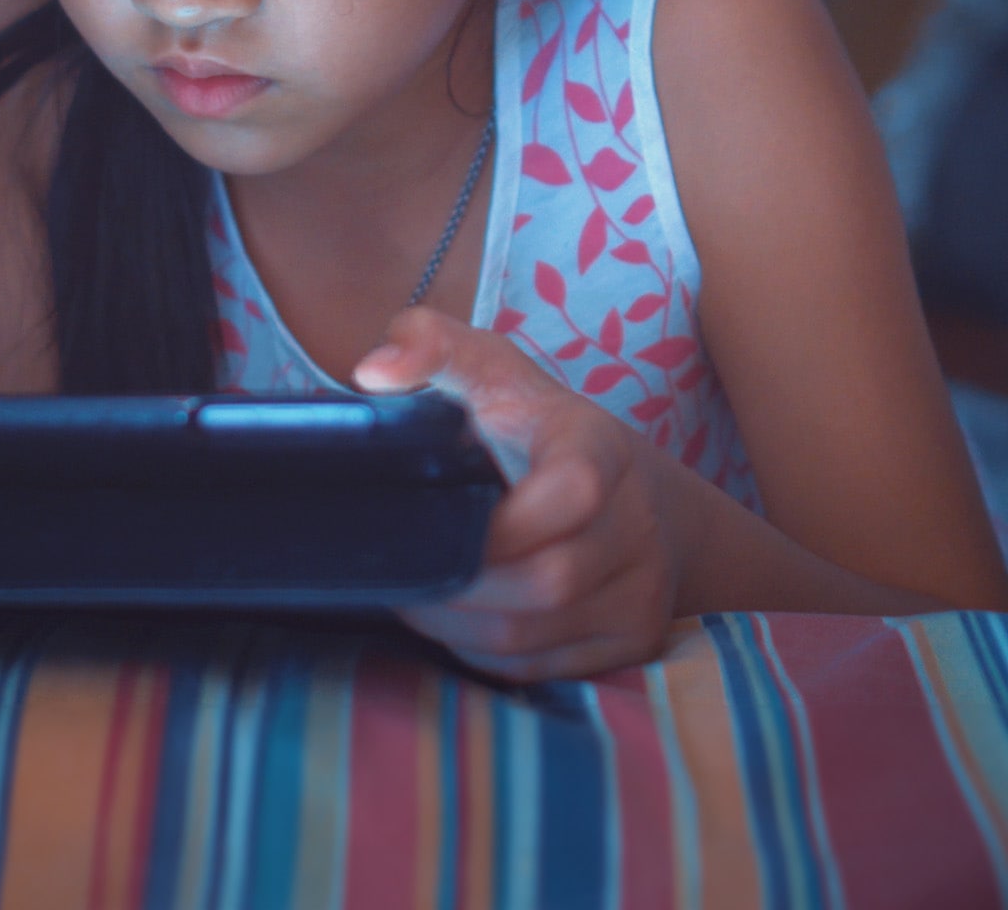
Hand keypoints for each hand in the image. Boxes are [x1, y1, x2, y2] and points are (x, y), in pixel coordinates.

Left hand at [354, 307, 683, 682]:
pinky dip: (482, 651)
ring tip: (415, 592)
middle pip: (546, 580)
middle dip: (459, 583)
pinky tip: (453, 619)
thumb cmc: (537, 428)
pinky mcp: (630, 643)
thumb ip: (430, 345)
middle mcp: (635, 524)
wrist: (635, 494)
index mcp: (599, 447)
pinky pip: (541, 669)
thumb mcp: (490, 368)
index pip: (574, 490)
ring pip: (534, 634)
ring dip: (457, 625)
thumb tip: (374, 371)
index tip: (439, 515)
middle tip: (400, 567)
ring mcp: (641, 592)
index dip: (501, 521)